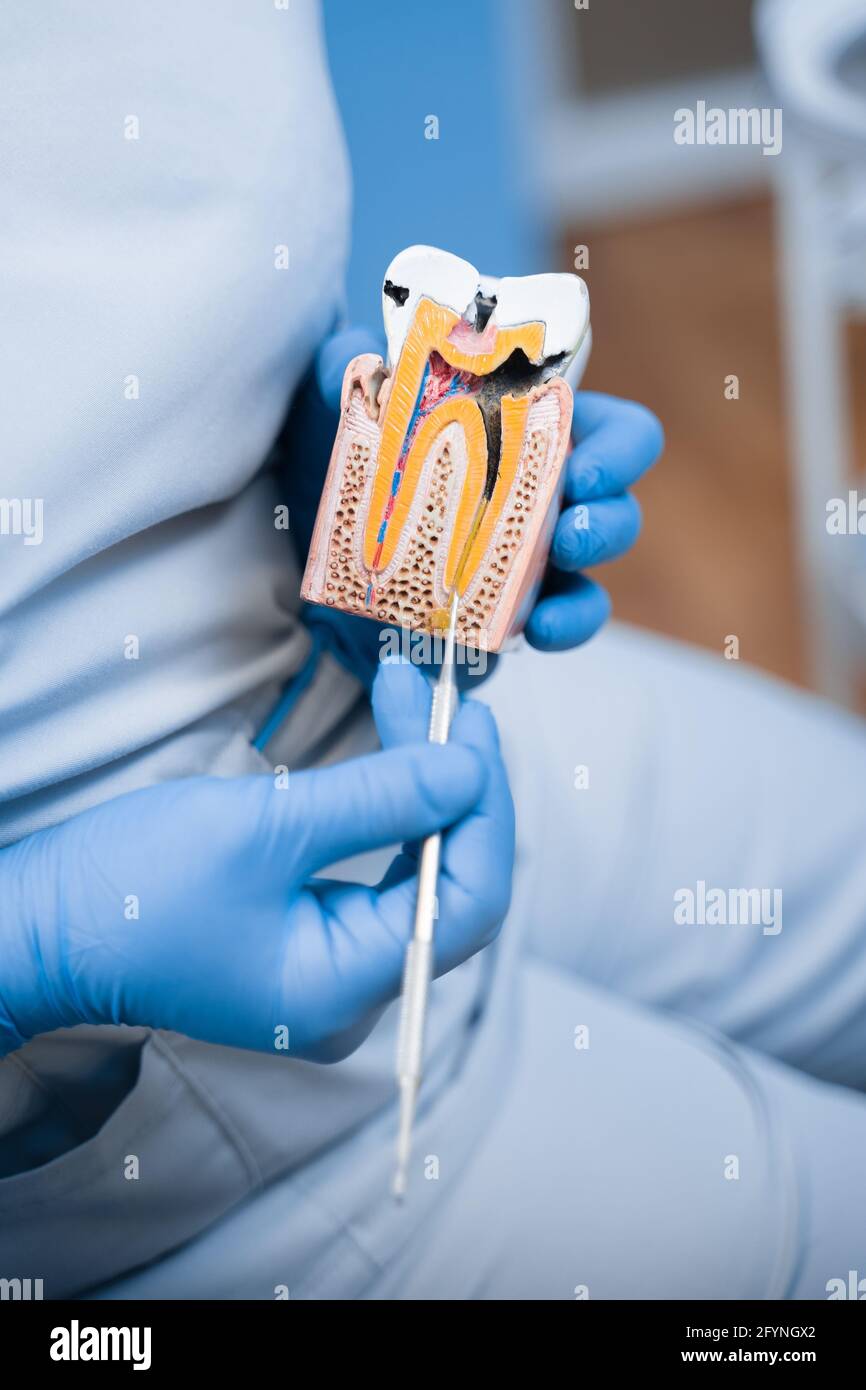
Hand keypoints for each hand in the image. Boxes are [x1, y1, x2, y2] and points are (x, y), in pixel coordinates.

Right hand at [0, 663, 513, 1061]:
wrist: (41, 925)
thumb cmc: (132, 887)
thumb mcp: (263, 829)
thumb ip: (377, 799)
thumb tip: (466, 768)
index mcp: (345, 987)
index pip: (466, 900)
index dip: (483, 808)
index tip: (471, 724)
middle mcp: (352, 992)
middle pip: (447, 884)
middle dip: (451, 785)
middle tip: (442, 698)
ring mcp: (329, 968)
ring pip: (414, 873)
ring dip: (420, 786)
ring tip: (413, 702)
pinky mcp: (305, 938)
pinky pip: (374, 873)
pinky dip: (387, 810)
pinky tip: (390, 754)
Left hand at [279, 329, 662, 679]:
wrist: (304, 536)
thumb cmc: (346, 452)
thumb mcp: (340, 400)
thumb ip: (346, 368)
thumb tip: (362, 359)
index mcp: (532, 429)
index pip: (613, 431)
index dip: (621, 448)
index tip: (588, 470)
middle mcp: (545, 492)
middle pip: (616, 508)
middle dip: (607, 523)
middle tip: (568, 535)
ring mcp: (529, 556)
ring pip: (589, 578)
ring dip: (585, 590)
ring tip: (547, 603)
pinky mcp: (505, 612)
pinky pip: (556, 624)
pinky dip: (557, 630)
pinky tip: (531, 633)